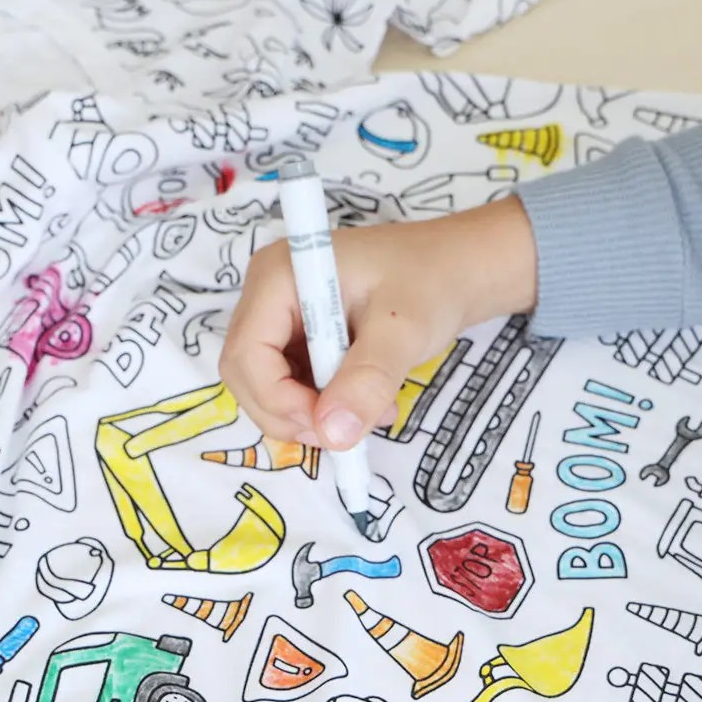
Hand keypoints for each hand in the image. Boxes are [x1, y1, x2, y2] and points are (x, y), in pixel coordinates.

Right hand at [219, 195, 537, 449]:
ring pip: (265, 389)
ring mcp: (279, 318)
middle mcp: (266, 295)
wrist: (455, 267)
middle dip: (290, 414)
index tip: (330, 425)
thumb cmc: (430, 280)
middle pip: (247, 376)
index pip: (247, 354)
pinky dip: (320, 408)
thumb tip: (332, 433)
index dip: (278, 400)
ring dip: (310, 416)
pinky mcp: (296, 339)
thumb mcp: (403, 331)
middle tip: (347, 431)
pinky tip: (362, 404)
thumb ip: (367, 380)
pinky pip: (288, 387)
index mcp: (277, 277)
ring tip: (370, 414)